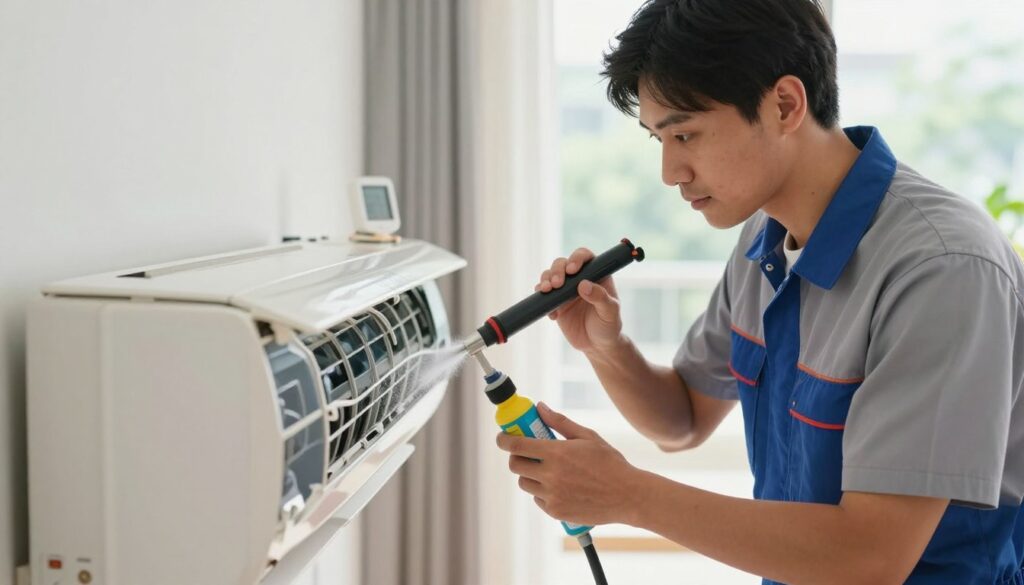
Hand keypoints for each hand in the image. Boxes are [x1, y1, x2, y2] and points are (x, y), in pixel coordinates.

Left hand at [495, 402, 643, 525]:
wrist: (627, 496)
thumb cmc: (609, 463)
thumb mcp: (587, 436)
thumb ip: (559, 422)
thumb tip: (539, 407)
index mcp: (556, 453)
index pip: (516, 445)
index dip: (504, 440)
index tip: (502, 437)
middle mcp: (550, 476)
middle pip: (515, 465)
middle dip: (517, 456)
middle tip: (527, 453)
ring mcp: (552, 496)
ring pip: (525, 483)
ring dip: (529, 474)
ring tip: (547, 470)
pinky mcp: (556, 512)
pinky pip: (538, 499)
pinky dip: (542, 492)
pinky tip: (559, 486)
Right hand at [535, 248, 624, 355]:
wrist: (597, 345)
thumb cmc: (609, 326)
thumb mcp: (610, 312)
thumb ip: (600, 298)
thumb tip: (584, 285)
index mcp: (596, 275)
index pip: (585, 257)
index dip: (576, 258)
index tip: (572, 270)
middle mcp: (579, 278)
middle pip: (562, 263)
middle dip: (556, 271)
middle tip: (556, 284)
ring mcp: (565, 290)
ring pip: (550, 276)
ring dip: (546, 281)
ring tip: (547, 291)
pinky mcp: (555, 302)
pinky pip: (543, 295)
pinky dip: (542, 300)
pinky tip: (552, 314)